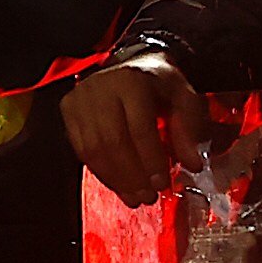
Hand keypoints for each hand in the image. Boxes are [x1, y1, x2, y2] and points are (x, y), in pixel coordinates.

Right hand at [62, 52, 209, 208]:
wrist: (132, 65)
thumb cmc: (160, 84)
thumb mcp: (184, 98)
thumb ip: (189, 130)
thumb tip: (192, 165)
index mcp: (132, 81)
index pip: (139, 128)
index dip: (150, 160)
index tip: (161, 183)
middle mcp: (100, 88)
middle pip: (112, 141)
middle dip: (131, 175)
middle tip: (147, 196)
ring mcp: (80, 98)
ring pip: (92, 149)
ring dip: (116, 179)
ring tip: (135, 197)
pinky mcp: (69, 110)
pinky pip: (81, 149)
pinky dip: (101, 172)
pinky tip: (119, 185)